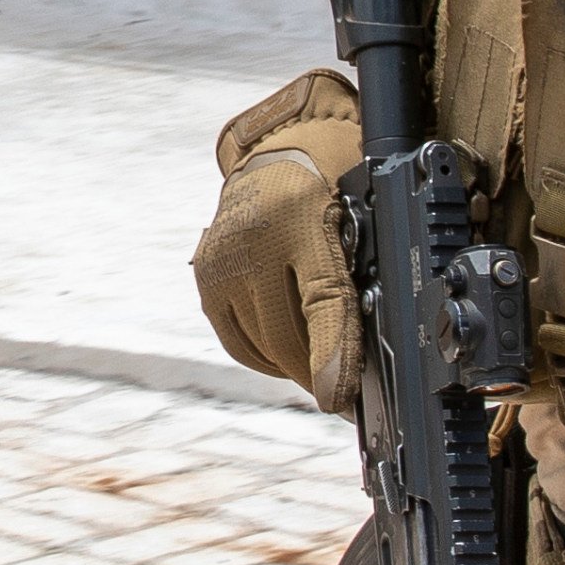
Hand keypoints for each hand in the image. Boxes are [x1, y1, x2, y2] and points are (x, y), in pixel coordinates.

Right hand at [193, 70, 364, 410]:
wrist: (273, 164)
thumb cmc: (327, 197)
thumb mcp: (356, 231)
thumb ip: (354, 290)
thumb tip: (358, 364)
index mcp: (301, 221)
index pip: (321, 304)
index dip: (332, 357)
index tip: (338, 400)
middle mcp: (253, 242)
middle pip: (286, 337)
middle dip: (318, 372)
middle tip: (343, 391)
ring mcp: (222, 264)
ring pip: (262, 346)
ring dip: (294, 365)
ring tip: (321, 368)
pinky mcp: (207, 282)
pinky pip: (239, 342)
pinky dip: (267, 356)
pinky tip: (288, 353)